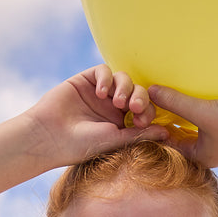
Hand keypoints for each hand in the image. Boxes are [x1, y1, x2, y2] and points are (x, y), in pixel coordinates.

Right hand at [24, 65, 170, 167]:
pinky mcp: (86, 80)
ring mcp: (101, 93)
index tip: (142, 120)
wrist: (49, 137)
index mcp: (123, 123)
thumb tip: (168, 133)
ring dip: (125, 87)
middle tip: (134, 108)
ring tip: (117, 101)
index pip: (145, 110)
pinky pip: (104, 70)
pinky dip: (106, 78)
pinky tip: (100, 92)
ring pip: (124, 79)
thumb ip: (141, 134)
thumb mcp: (116, 140)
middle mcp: (113, 107)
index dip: (148, 111)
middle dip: (140, 98)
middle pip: (138, 92)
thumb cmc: (82, 146)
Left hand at [143, 83, 217, 168]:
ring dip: (169, 115)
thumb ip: (177, 102)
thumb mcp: (205, 111)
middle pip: (169, 137)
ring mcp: (209, 144)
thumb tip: (149, 89)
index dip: (145, 126)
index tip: (129, 109)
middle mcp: (199, 154)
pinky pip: (193, 123)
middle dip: (155, 121)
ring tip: (152, 97)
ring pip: (181, 129)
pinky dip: (183, 113)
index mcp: (194, 158)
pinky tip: (176, 96)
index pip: (160, 143)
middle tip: (136, 102)